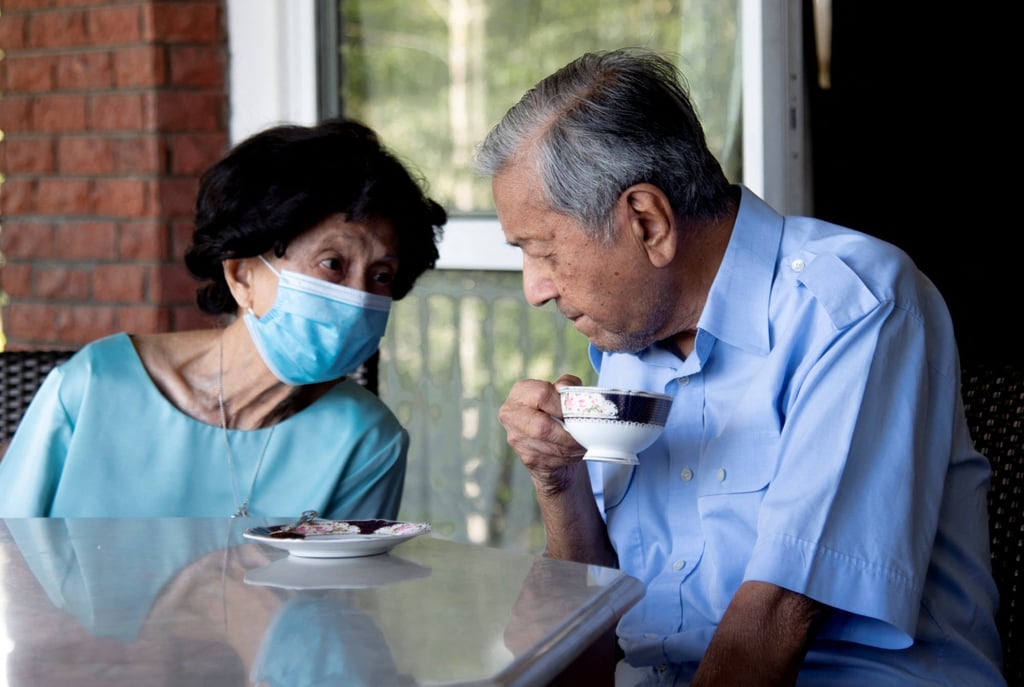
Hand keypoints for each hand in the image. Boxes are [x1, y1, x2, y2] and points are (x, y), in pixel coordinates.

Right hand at [499, 374, 585, 494]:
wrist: (548, 439)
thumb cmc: (557, 411)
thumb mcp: (564, 392)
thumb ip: (567, 384)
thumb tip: (563, 388)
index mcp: (520, 392)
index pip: (542, 395)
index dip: (563, 405)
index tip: (577, 413)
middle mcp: (511, 415)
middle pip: (542, 426)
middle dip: (568, 434)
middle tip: (584, 436)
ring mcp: (516, 438)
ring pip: (548, 447)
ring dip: (571, 448)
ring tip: (583, 445)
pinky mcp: (525, 457)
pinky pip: (550, 460)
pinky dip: (567, 457)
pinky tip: (574, 453)